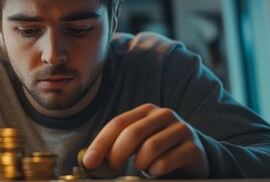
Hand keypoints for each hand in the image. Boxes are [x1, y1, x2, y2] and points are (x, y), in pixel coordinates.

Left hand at [82, 103, 208, 177]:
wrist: (193, 157)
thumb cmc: (158, 150)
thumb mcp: (137, 143)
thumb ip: (117, 145)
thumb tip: (89, 160)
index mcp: (146, 111)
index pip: (118, 123)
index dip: (100, 143)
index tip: (89, 162)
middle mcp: (164, 115)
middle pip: (132, 133)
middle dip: (116, 155)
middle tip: (111, 169)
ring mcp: (181, 130)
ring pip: (149, 148)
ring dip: (140, 163)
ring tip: (143, 167)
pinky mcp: (194, 148)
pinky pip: (165, 162)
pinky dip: (154, 171)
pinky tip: (156, 171)